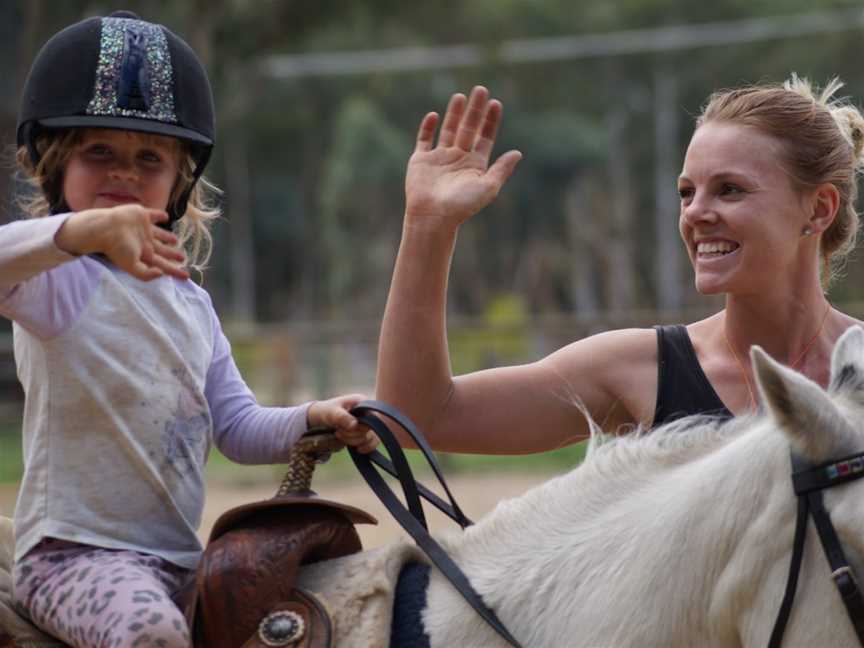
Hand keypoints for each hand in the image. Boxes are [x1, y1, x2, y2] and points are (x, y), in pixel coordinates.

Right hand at [56, 205, 188, 280]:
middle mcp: (146, 242)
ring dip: (168, 237)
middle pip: (164, 251)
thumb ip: (146, 275)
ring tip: (176, 241)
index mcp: (145, 255)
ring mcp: (145, 229)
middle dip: (173, 255)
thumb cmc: (116, 248)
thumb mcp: (131, 266)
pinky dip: (161, 216)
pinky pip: (155, 215)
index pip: (164, 265)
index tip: (186, 276)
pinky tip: (165, 217)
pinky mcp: (142, 215)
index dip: (175, 271)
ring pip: (160, 234)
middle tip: (183, 258)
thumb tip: (161, 274)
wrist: (105, 228)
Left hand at [307, 394, 378, 453]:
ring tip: (339, 435)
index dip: (361, 426)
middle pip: (370, 429)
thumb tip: (354, 425)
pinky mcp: (365, 433)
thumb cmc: (326, 411)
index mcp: (362, 402)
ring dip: (354, 441)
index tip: (347, 428)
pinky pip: (372, 442)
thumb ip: (341, 417)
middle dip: (353, 434)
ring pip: (370, 437)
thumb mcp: (331, 412)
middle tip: (338, 431)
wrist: (321, 419)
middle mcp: (367, 412)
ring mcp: (367, 423)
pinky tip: (357, 449)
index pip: (373, 416)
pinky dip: (366, 447)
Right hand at [404, 85, 521, 230]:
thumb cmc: (462, 205)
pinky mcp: (421, 161)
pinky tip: (434, 115)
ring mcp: (439, 159)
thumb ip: (502, 169)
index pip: (485, 138)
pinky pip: (424, 140)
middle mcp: (458, 159)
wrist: (433, 216)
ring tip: (460, 96)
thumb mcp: (488, 187)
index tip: (496, 104)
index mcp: (475, 165)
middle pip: (468, 129)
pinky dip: (428, 127)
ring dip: (454, 114)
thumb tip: (518, 153)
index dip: (491, 121)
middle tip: (481, 89)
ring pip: (448, 130)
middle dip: (475, 110)